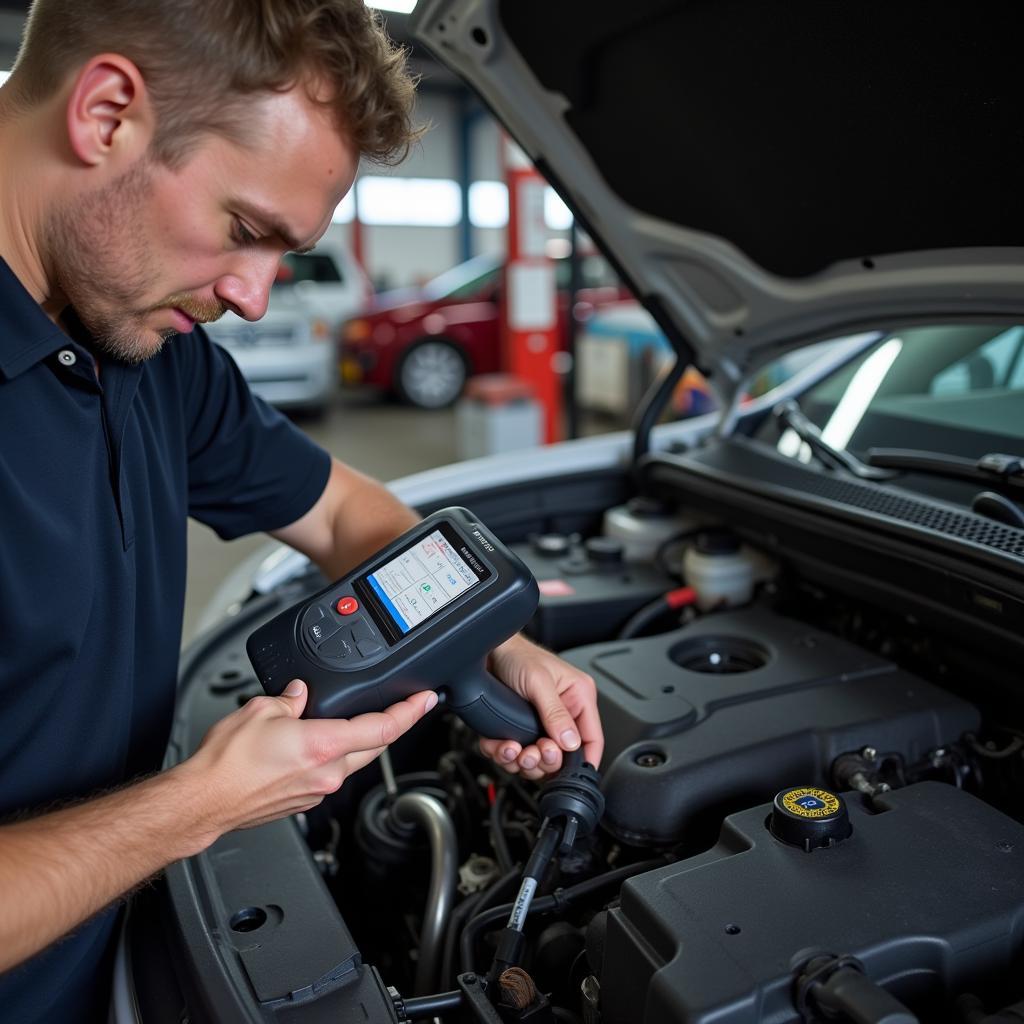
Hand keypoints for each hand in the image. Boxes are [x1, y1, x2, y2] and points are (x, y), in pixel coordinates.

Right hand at [181, 681, 436, 843]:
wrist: (204, 801)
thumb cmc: (226, 763)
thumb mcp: (259, 710)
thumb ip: (289, 699)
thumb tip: (300, 693)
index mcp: (323, 745)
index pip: (383, 728)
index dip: (410, 712)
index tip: (426, 699)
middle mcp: (328, 772)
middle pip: (376, 746)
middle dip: (392, 725)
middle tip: (404, 707)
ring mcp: (318, 789)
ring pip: (354, 761)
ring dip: (359, 741)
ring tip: (352, 721)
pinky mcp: (305, 800)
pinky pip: (331, 773)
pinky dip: (333, 756)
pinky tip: (318, 744)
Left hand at [480, 634, 602, 780]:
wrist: (487, 651)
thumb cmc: (517, 655)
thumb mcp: (539, 682)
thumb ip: (556, 713)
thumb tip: (571, 742)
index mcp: (578, 697)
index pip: (592, 739)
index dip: (584, 761)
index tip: (570, 776)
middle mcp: (563, 713)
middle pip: (564, 756)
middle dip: (544, 761)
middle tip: (531, 753)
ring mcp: (541, 724)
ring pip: (539, 761)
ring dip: (523, 761)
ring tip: (512, 749)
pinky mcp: (522, 730)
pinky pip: (517, 755)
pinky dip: (506, 756)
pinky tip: (500, 746)